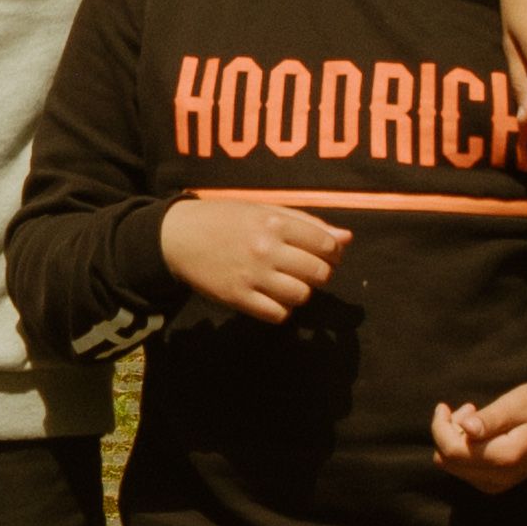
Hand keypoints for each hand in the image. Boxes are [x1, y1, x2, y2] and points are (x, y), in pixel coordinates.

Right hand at [162, 196, 349, 322]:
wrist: (179, 237)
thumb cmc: (226, 220)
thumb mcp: (265, 211)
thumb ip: (307, 224)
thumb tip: (347, 238)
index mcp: (275, 222)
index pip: (326, 244)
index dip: (333, 252)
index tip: (326, 254)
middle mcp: (266, 249)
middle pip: (319, 273)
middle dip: (320, 273)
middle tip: (306, 269)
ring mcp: (252, 276)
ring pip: (301, 296)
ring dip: (301, 291)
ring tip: (288, 282)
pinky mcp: (238, 298)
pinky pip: (278, 314)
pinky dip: (281, 309)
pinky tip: (272, 296)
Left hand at [427, 382, 526, 489]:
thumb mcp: (516, 404)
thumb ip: (490, 418)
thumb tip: (465, 428)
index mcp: (506, 458)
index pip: (453, 451)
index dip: (440, 428)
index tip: (443, 406)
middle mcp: (499, 478)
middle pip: (448, 461)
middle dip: (447, 432)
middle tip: (468, 409)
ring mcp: (496, 485)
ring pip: (452, 466)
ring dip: (454, 439)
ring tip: (475, 416)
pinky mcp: (492, 484)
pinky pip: (462, 469)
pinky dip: (462, 448)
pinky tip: (477, 432)